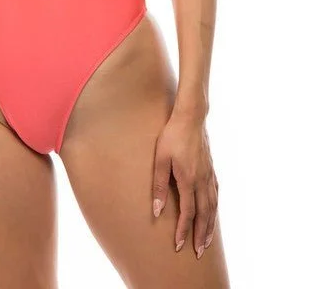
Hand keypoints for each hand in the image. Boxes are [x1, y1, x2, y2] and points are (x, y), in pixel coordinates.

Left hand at [151, 112, 217, 257]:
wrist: (191, 118)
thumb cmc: (172, 136)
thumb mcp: (160, 159)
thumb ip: (159, 186)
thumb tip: (156, 211)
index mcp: (189, 180)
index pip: (188, 213)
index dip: (183, 231)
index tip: (179, 246)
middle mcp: (202, 181)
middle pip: (204, 215)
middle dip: (200, 235)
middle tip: (198, 253)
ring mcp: (209, 175)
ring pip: (213, 206)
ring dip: (210, 226)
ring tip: (206, 241)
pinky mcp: (211, 168)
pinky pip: (216, 194)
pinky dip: (215, 209)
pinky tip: (212, 213)